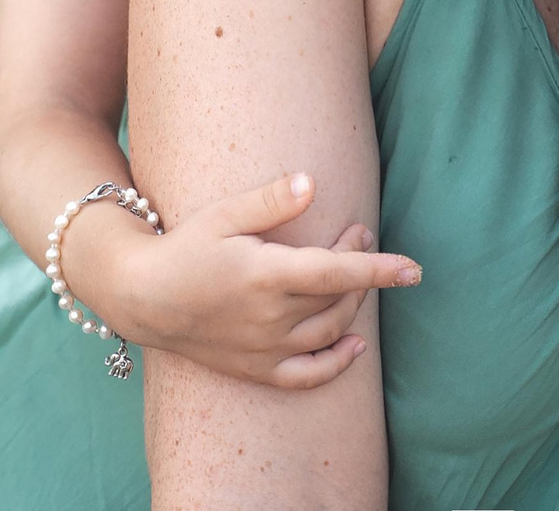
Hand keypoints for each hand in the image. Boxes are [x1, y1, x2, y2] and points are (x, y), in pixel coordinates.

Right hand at [63, 172, 420, 389]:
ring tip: (355, 275)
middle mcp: (271, 317)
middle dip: (361, 268)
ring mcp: (266, 348)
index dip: (379, 269)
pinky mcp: (257, 369)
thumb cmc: (184, 247)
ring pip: (330, 330)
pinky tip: (354, 345)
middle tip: (360, 235)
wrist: (143, 298)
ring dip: (353, 303)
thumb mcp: (223, 215)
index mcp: (266, 275)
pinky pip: (309, 375)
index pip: (337, 271)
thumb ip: (270, 201)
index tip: (416, 269)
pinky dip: (337, 363)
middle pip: (338, 297)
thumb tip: (312, 183)